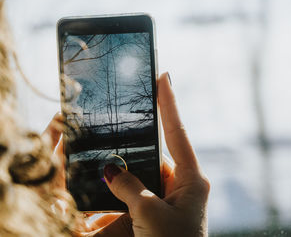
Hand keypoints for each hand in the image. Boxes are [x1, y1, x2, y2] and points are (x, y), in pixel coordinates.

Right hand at [87, 72, 209, 236]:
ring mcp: (168, 198)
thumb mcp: (151, 215)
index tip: (164, 75)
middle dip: (131, 145)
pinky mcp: (155, 211)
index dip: (169, 102)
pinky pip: (134, 194)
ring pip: (139, 175)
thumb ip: (129, 187)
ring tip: (99, 164)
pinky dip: (118, 193)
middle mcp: (181, 184)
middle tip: (112, 126)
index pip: (178, 132)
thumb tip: (110, 168)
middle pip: (153, 154)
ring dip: (120, 174)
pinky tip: (100, 191)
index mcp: (191, 179)